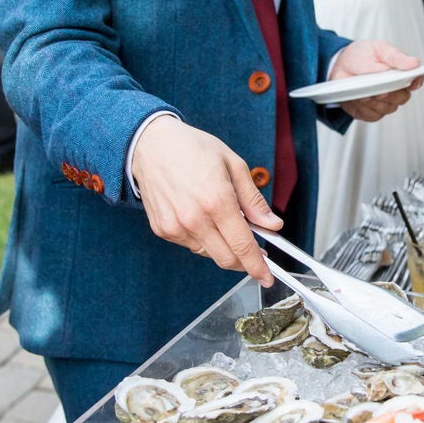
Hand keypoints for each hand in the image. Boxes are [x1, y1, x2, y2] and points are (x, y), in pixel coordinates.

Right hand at [130, 117, 279, 283]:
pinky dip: (203, 238)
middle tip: (254, 251)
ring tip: (221, 219)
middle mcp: (194, 219)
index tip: (267, 277)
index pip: (243, 246)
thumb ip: (254, 200)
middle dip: (244, 261)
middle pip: (226, 259)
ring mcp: (176, 227)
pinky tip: (201, 217)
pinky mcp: (163, 230)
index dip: (258, 266)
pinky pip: (191, 245)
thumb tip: (272, 225)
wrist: (150, 145)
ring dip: (222, 246)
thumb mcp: (233, 165)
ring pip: (209, 253)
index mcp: (217, 200)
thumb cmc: (192, 149)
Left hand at [329, 40, 421, 122]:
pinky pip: (373, 115)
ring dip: (374, 100)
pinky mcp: (372, 112)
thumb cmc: (360, 56)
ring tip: (362, 89)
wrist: (338, 66)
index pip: (416, 79)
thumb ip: (395, 57)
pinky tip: (357, 97)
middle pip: (403, 97)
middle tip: (378, 87)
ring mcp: (384, 102)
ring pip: (388, 108)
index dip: (416, 82)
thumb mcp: (377, 49)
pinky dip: (364, 107)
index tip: (409, 83)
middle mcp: (395, 88)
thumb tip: (414, 63)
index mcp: (400, 71)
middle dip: (390, 93)